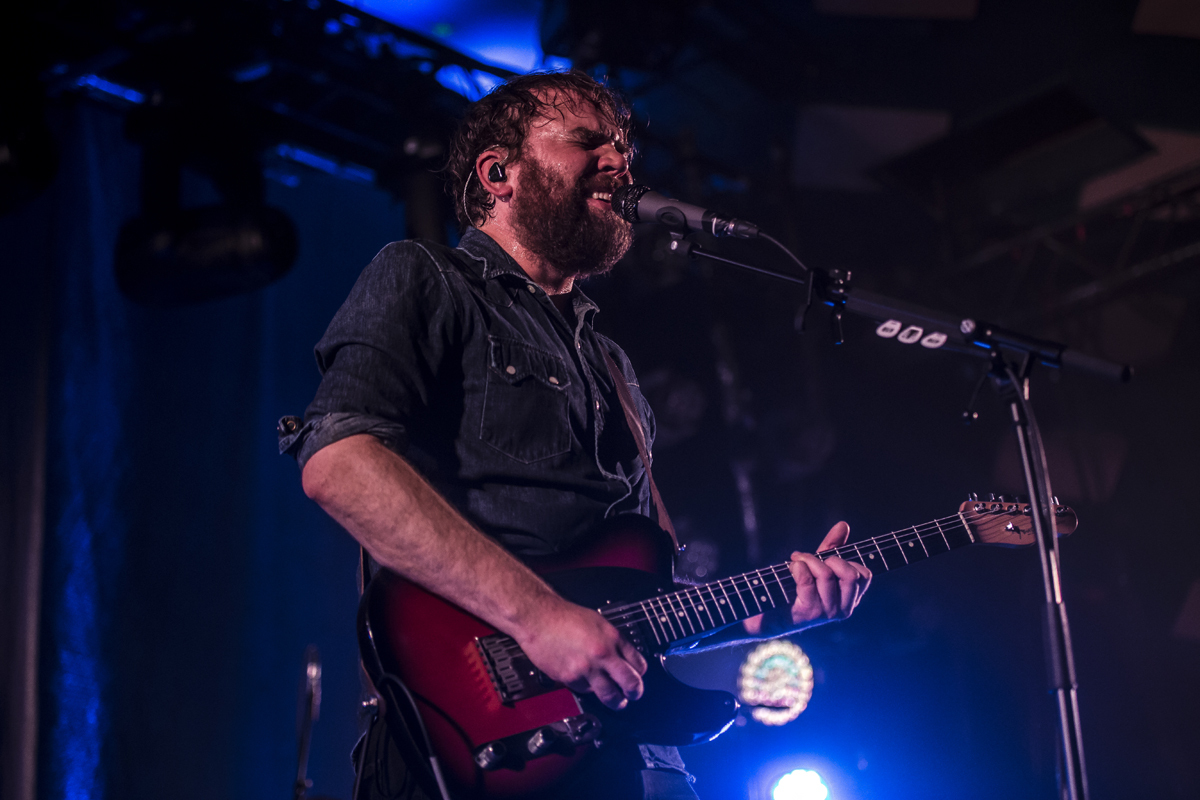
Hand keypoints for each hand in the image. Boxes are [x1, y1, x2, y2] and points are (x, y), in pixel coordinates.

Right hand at [514, 597, 647, 709]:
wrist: (539, 618)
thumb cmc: (564, 617)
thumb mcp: (598, 622)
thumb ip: (612, 641)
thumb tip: (623, 657)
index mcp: (612, 638)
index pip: (639, 664)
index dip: (640, 673)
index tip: (638, 676)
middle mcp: (602, 654)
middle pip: (630, 683)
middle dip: (635, 692)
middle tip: (634, 694)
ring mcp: (586, 668)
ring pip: (610, 695)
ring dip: (616, 701)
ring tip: (617, 701)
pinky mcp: (570, 678)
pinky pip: (586, 691)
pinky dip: (588, 689)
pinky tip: (586, 681)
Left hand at [787, 521, 871, 628]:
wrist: (765, 611)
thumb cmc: (794, 587)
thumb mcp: (817, 564)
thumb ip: (832, 546)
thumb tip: (843, 525)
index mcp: (850, 599)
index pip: (864, 576)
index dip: (847, 560)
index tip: (828, 559)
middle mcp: (842, 610)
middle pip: (850, 575)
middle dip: (829, 559)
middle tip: (811, 559)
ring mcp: (826, 613)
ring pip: (827, 574)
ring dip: (807, 560)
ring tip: (796, 561)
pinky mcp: (807, 613)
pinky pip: (807, 579)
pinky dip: (797, 567)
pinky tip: (790, 568)